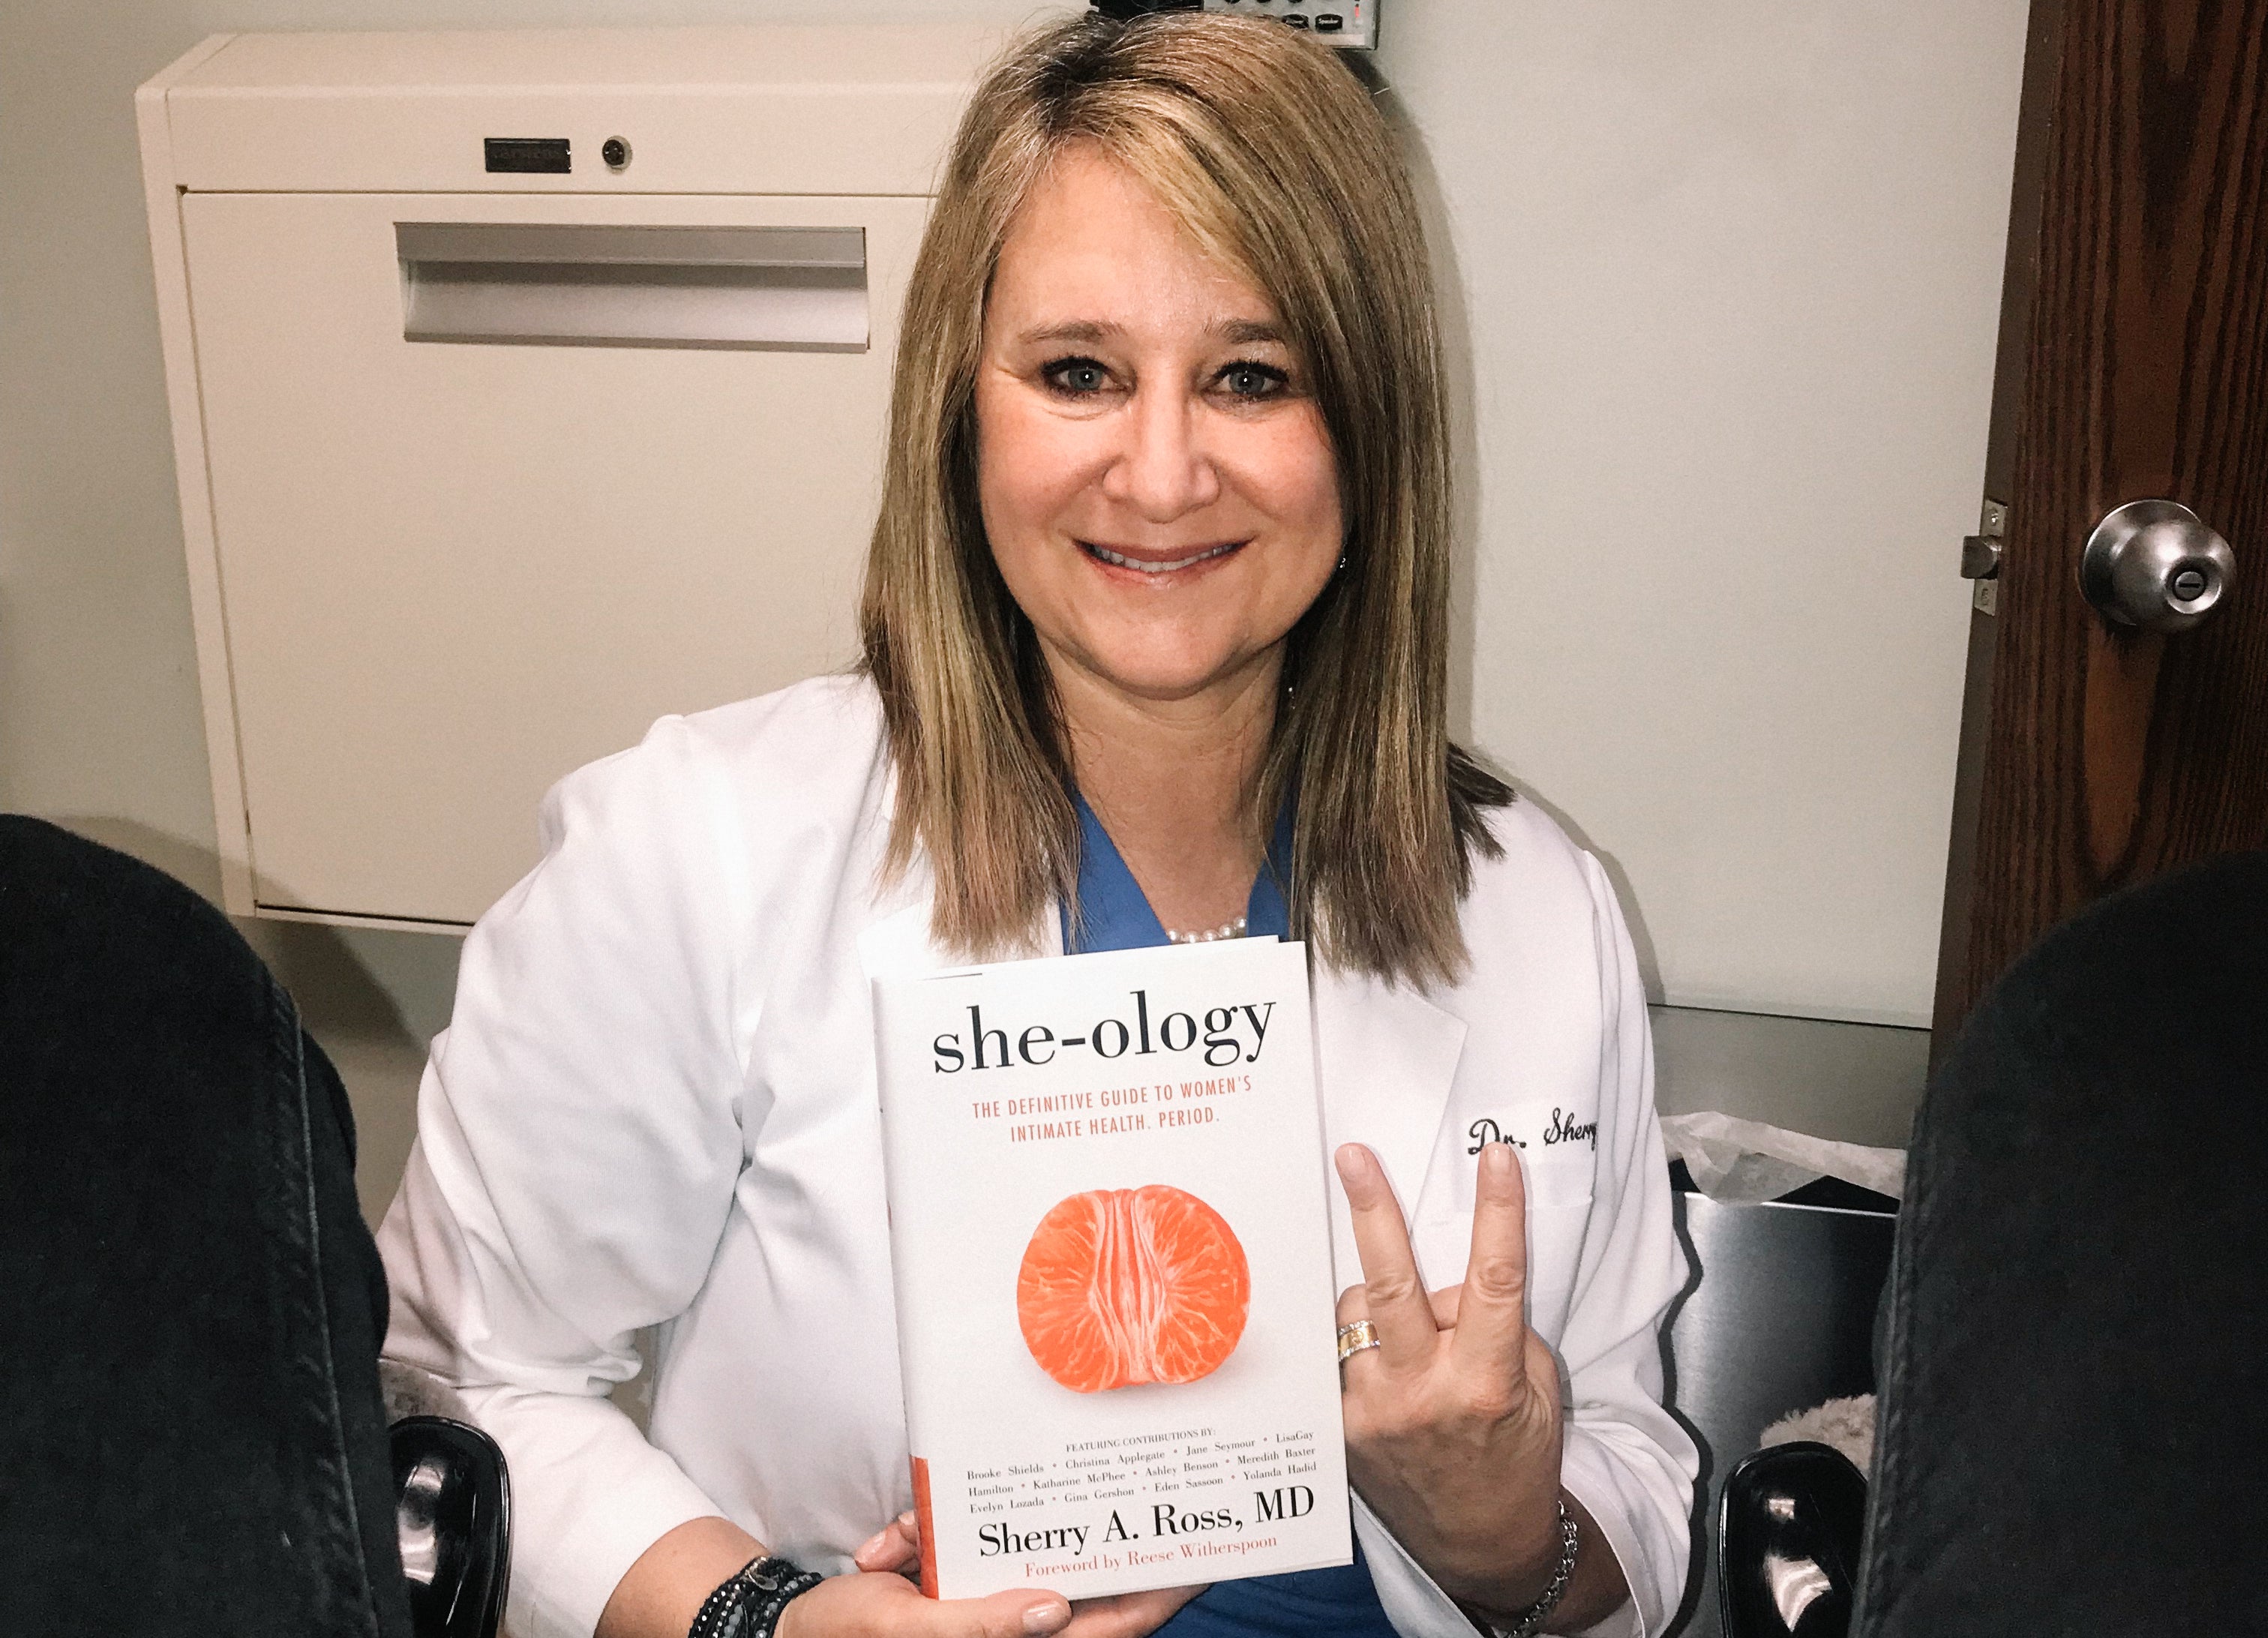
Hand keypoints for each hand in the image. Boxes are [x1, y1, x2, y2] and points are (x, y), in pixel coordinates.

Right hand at [838, 1510, 1204, 1637]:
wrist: (791, 1633)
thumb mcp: (908, 1630)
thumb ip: (983, 1624)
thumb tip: (1056, 1610)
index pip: (1113, 1624)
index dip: (1162, 1593)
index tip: (1207, 1553)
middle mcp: (1018, 1625)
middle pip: (1081, 1578)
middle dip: (1087, 1531)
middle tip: (1145, 1476)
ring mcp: (995, 1602)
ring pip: (1023, 1550)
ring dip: (979, 1528)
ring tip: (915, 1532)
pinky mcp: (966, 1580)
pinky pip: (971, 1543)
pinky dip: (930, 1531)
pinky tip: (888, 1541)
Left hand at [1333, 1140, 1566, 1622]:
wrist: (1482, 1543)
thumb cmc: (1517, 1455)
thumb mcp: (1537, 1389)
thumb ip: (1493, 1325)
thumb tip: (1445, 1273)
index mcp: (1486, 1382)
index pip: (1494, 1282)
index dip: (1497, 1213)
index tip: (1495, 1157)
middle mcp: (1423, 1395)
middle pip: (1392, 1287)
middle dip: (1372, 1212)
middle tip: (1353, 1157)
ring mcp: (1373, 1413)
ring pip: (1357, 1312)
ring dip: (1381, 1300)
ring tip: (1408, 1331)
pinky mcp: (1340, 1430)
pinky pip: (1338, 1353)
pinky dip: (1359, 1340)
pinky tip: (1376, 1355)